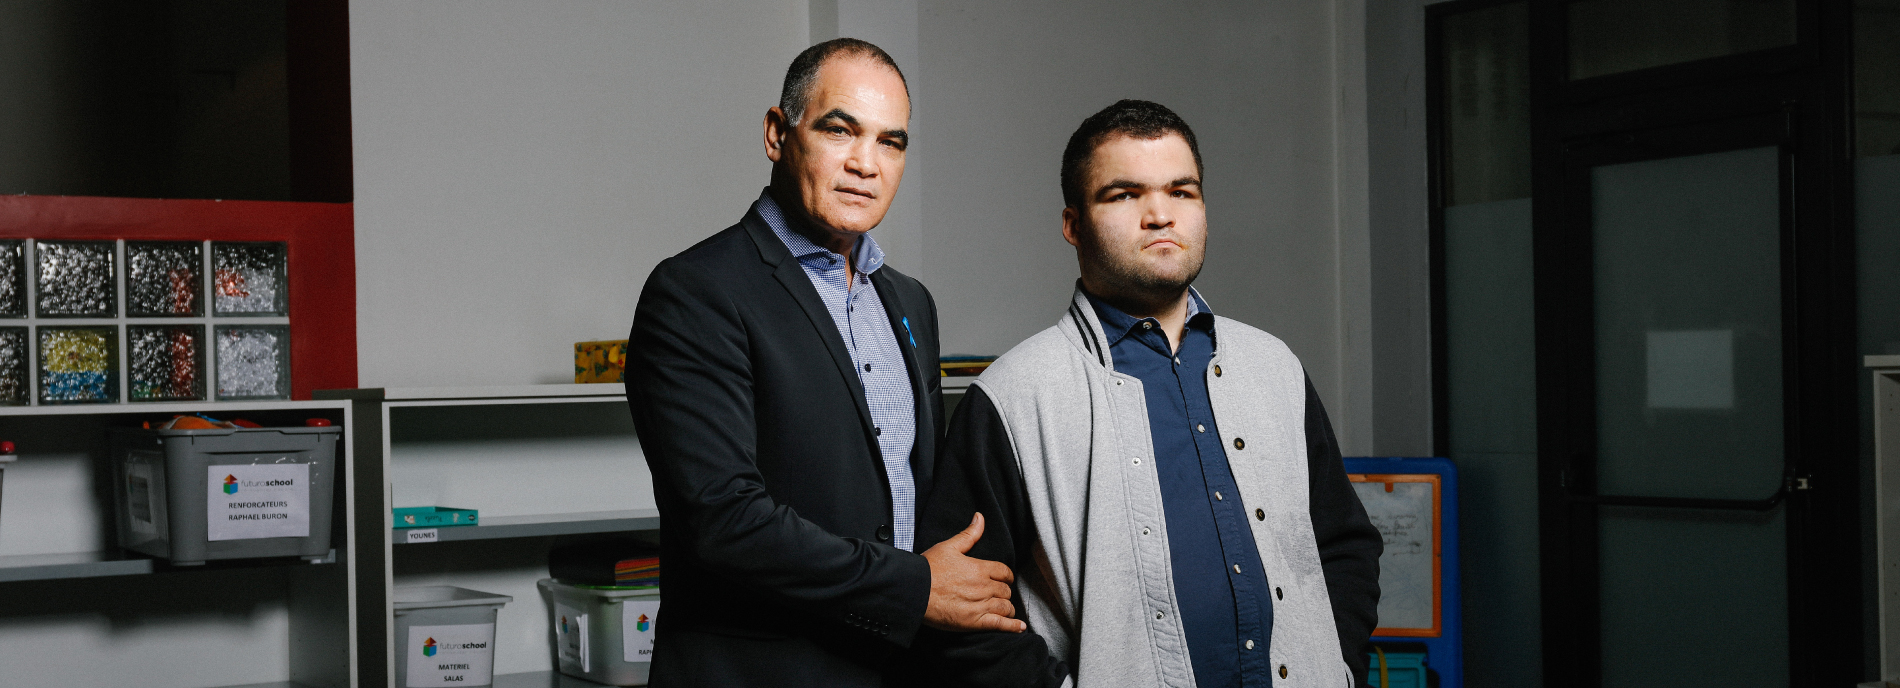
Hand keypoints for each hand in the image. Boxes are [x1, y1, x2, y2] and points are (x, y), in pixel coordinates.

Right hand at [922, 513, 1025, 632]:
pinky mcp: (974, 622)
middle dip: (1004, 592)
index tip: (1005, 579)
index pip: (1004, 572)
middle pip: (1005, 590)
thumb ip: (969, 534)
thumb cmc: (928, 568)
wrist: (914, 590)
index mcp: (980, 568)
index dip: (1006, 576)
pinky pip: (1000, 624)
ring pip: (1005, 607)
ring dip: (1007, 608)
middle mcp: (983, 587)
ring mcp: (980, 606)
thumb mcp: (949, 546)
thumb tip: (980, 517)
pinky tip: (1020, 627)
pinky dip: (1013, 626)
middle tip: (999, 595)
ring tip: (1006, 610)